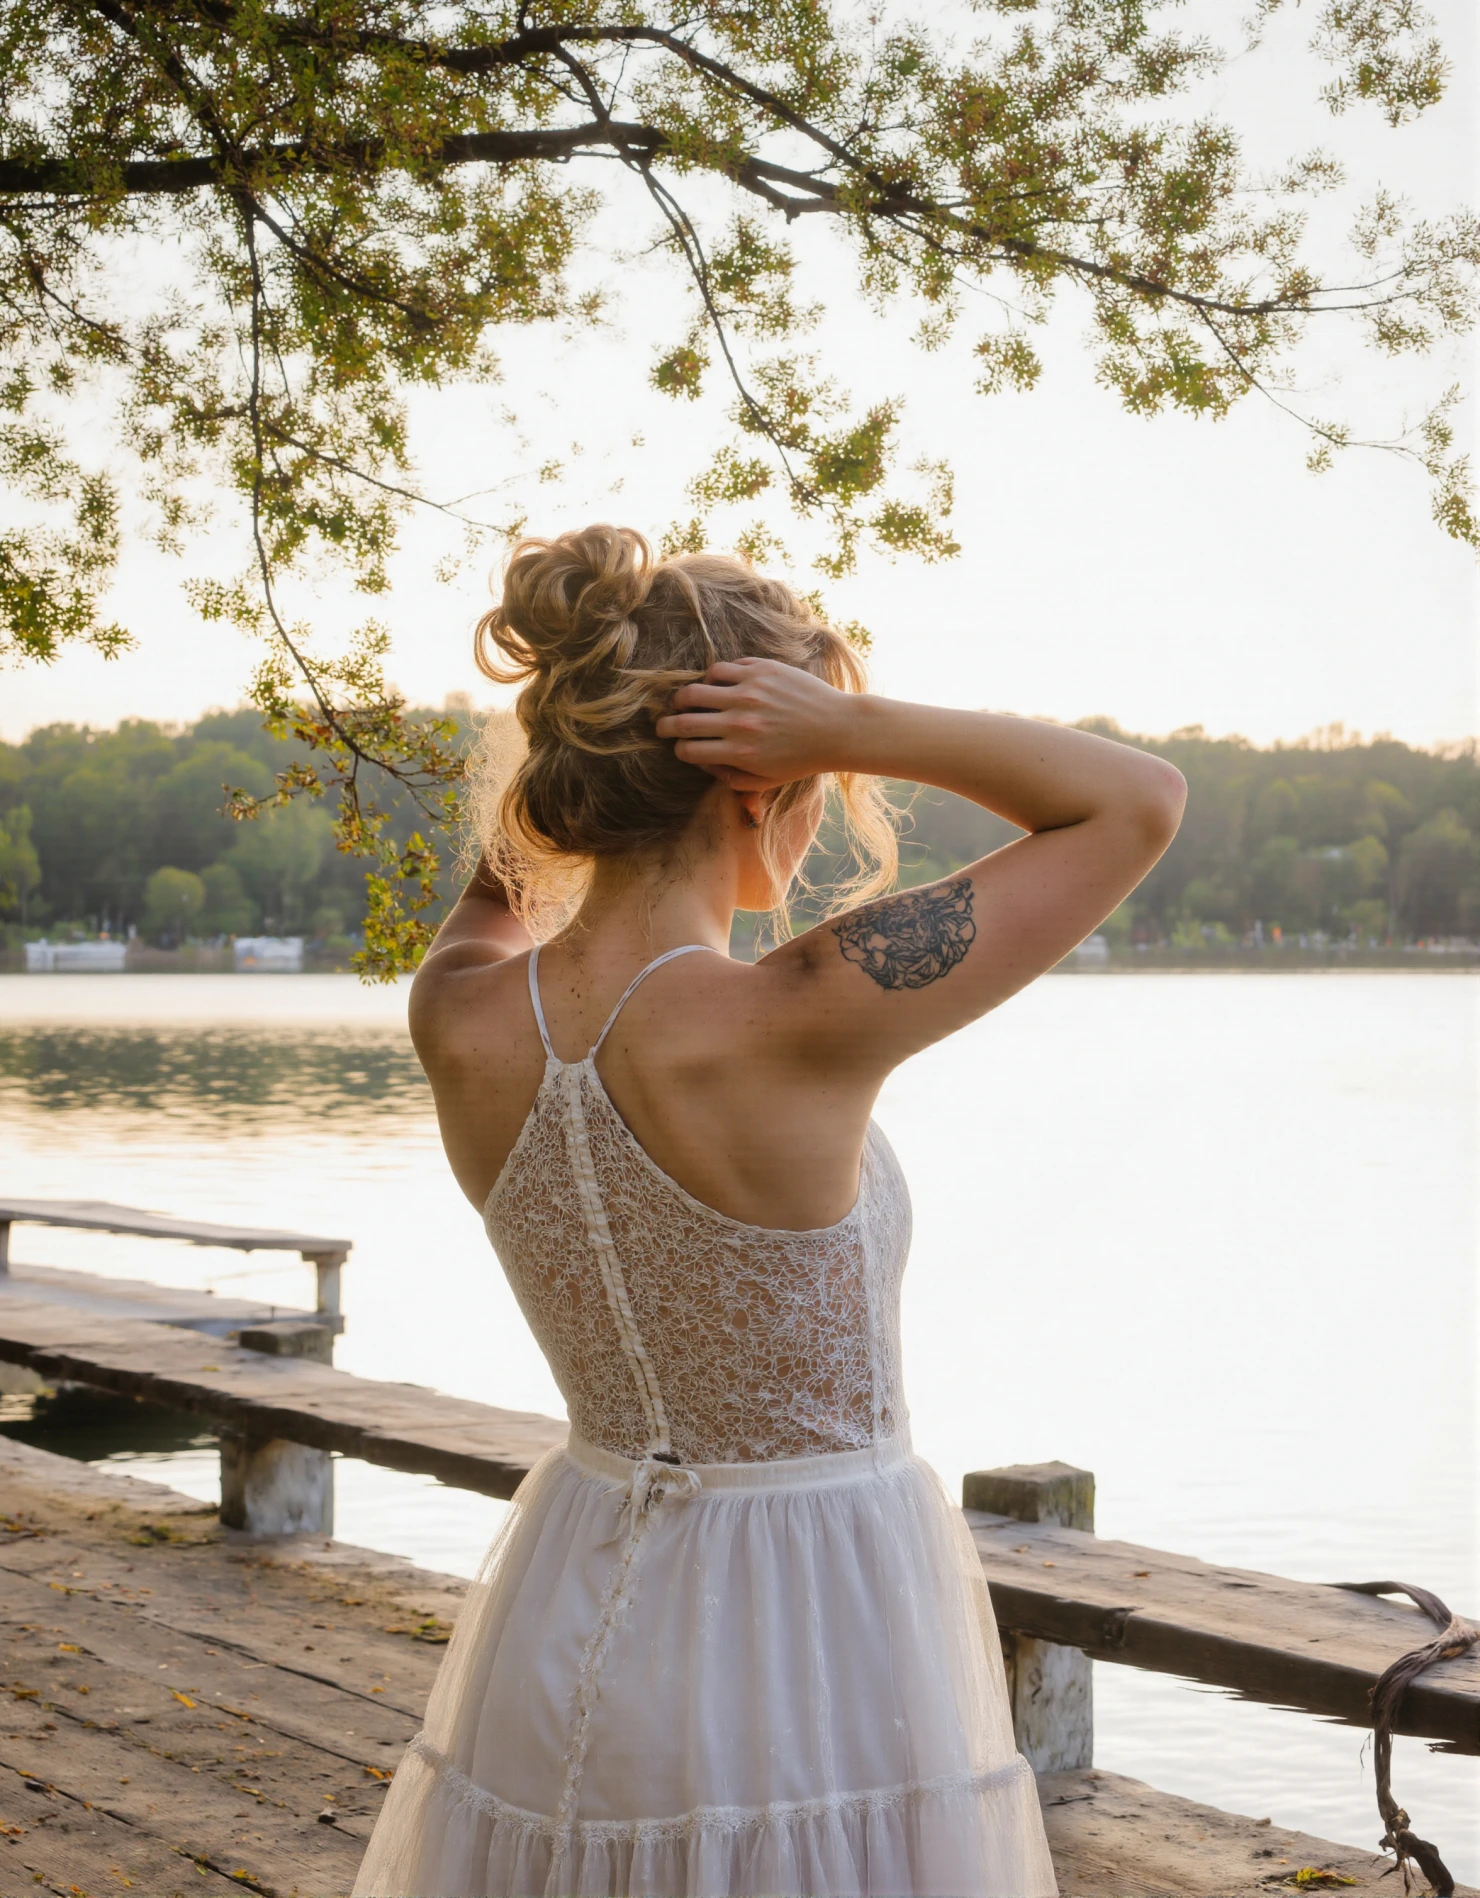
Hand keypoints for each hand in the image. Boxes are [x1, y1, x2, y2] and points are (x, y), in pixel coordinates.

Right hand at [654, 658, 856, 789]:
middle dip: (667, 724)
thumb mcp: (767, 780)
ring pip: (695, 690)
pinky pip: (721, 669)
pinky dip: (712, 678)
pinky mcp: (761, 670)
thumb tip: (702, 763)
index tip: (679, 747)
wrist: (837, 728)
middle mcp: (740, 721)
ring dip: (682, 698)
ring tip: (682, 701)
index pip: (689, 749)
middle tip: (662, 724)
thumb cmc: (802, 759)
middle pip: (684, 720)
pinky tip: (714, 685)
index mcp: (740, 752)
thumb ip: (731, 778)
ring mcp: (749, 692)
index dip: (678, 750)